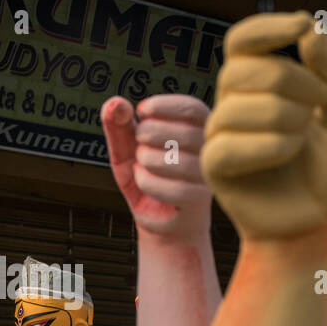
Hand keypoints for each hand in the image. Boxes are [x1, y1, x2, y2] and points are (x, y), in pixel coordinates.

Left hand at [102, 94, 213, 240]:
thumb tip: (116, 104)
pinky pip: (172, 188)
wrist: (160, 221)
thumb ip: (118, 124)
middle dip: (148, 133)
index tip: (141, 112)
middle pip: (184, 133)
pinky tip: (144, 181)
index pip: (193, 108)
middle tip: (138, 143)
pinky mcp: (200, 201)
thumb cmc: (149, 178)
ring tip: (140, 164)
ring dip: (145, 160)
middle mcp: (210, 152)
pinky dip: (146, 182)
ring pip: (175, 161)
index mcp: (199, 130)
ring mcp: (207, 178)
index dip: (162, 106)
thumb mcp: (126, 148)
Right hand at [202, 11, 326, 239]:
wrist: (315, 223)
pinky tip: (291, 153)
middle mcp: (232, 104)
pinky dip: (272, 145)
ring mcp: (220, 135)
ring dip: (288, 116)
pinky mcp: (215, 166)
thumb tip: (310, 30)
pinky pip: (232, 144)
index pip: (243, 40)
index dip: (268, 27)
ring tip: (305, 136)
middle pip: (247, 68)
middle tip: (321, 105)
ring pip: (240, 104)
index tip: (303, 25)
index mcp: (258, 86)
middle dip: (295, 80)